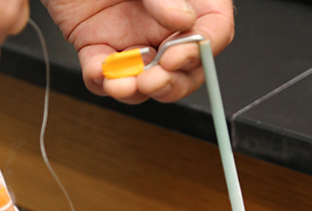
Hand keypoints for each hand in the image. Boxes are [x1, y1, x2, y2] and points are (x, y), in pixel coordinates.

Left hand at [44, 0, 233, 103]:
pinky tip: (98, 70)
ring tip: (120, 85)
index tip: (177, 57)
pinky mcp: (98, 46)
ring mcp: (132, 39)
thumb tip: (185, 18)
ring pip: (144, 81)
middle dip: (169, 84)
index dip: (199, 52)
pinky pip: (102, 73)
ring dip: (133, 91)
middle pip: (183, 70)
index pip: (213, 31)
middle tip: (151, 82)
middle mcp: (162, 24)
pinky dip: (99, 79)